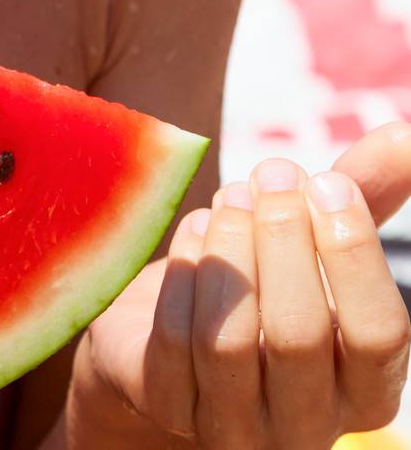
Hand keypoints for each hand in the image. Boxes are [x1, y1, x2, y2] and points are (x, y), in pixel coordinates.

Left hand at [70, 121, 410, 446]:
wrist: (168, 334)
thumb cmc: (264, 280)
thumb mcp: (317, 239)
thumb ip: (365, 194)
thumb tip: (406, 133)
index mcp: (363, 387)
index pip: (381, 337)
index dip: (355, 254)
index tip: (326, 182)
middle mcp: (305, 421)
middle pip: (300, 336)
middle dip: (284, 238)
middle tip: (271, 170)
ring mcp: (233, 424)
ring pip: (230, 342)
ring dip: (231, 251)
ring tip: (232, 195)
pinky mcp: (168, 404)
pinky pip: (174, 341)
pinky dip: (185, 273)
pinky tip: (195, 230)